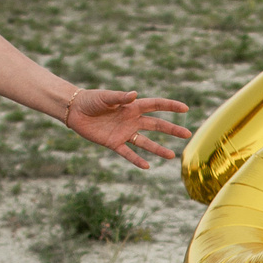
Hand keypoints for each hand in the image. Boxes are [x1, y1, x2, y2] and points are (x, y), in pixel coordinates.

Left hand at [66, 89, 190, 169]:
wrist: (75, 111)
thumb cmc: (91, 100)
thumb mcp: (105, 97)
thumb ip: (120, 97)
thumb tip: (134, 95)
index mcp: (132, 106)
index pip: (156, 105)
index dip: (170, 106)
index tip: (185, 108)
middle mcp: (131, 120)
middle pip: (156, 125)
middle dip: (172, 130)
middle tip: (187, 134)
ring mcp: (124, 132)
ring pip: (145, 142)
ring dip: (158, 149)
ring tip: (172, 156)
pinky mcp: (113, 143)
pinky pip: (128, 153)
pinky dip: (136, 160)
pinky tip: (147, 167)